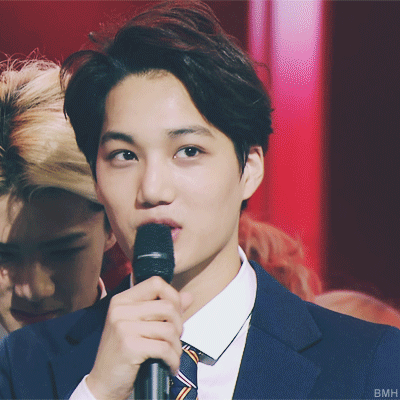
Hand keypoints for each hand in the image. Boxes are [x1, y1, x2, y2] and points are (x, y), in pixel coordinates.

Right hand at [86, 276, 192, 399]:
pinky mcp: (129, 346)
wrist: (103, 384)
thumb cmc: (122, 354)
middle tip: (174, 339)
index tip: (176, 313)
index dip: (172, 296)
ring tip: (172, 354)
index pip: (156, 283)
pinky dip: (173, 359)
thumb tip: (188, 297)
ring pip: (168, 328)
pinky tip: (170, 365)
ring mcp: (123, 327)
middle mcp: (120, 309)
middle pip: (167, 306)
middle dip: (178, 325)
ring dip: (176, 346)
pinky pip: (164, 348)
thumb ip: (164, 309)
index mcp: (123, 300)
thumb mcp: (140, 326)